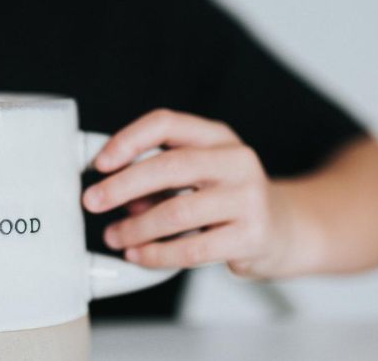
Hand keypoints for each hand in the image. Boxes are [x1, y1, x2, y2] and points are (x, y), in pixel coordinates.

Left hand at [82, 109, 297, 277]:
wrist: (285, 229)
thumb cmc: (227, 198)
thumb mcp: (197, 175)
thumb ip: (157, 178)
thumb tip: (112, 192)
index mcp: (217, 136)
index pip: (166, 123)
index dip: (127, 140)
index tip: (99, 163)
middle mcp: (236, 160)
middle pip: (169, 166)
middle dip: (121, 186)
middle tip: (92, 202)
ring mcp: (248, 197)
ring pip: (177, 211)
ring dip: (136, 227)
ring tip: (114, 236)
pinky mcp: (252, 235)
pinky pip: (192, 249)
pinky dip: (157, 254)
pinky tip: (139, 255)